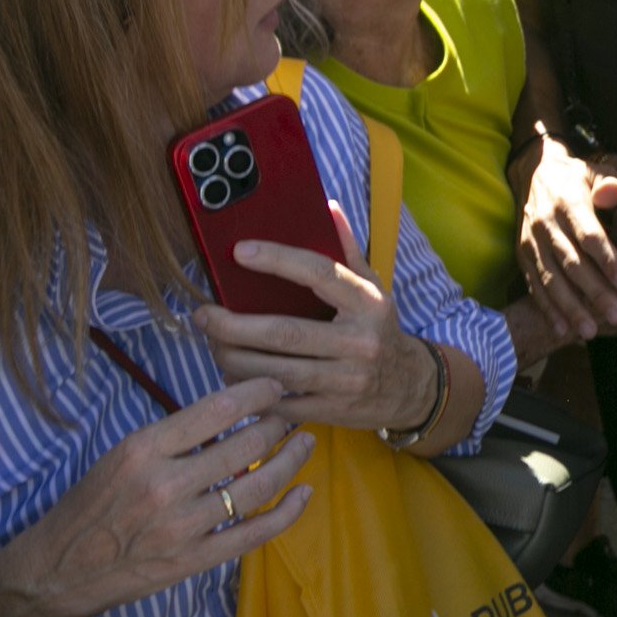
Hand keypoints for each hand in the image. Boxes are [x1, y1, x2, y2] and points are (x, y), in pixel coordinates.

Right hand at [0, 379, 311, 616]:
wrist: (59, 570)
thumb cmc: (92, 505)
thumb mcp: (121, 454)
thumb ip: (174, 437)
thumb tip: (231, 411)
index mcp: (143, 449)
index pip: (218, 408)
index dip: (258, 393)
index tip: (274, 388)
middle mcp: (165, 485)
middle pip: (246, 444)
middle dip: (279, 425)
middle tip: (292, 415)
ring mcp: (183, 526)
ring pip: (259, 486)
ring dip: (291, 460)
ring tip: (304, 443)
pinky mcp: (195, 560)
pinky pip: (257, 533)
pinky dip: (289, 511)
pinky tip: (304, 492)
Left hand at [193, 203, 450, 429]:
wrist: (412, 388)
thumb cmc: (380, 329)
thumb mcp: (374, 287)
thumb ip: (347, 249)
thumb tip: (326, 206)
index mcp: (367, 302)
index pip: (319, 274)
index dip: (277, 260)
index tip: (239, 252)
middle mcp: (360, 341)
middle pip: (284, 333)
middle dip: (233, 326)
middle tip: (204, 315)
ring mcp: (347, 380)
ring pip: (276, 372)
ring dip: (234, 360)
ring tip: (212, 345)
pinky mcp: (333, 410)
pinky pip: (281, 403)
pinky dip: (250, 392)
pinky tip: (232, 377)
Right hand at [513, 134, 616, 338]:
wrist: (533, 173)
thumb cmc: (576, 177)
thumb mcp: (594, 170)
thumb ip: (607, 184)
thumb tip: (613, 194)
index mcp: (567, 202)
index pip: (589, 234)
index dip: (607, 259)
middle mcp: (546, 224)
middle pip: (572, 262)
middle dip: (594, 291)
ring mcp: (531, 242)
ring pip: (551, 279)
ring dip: (570, 307)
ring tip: (591, 331)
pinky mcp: (522, 256)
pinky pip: (534, 286)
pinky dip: (547, 309)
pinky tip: (562, 329)